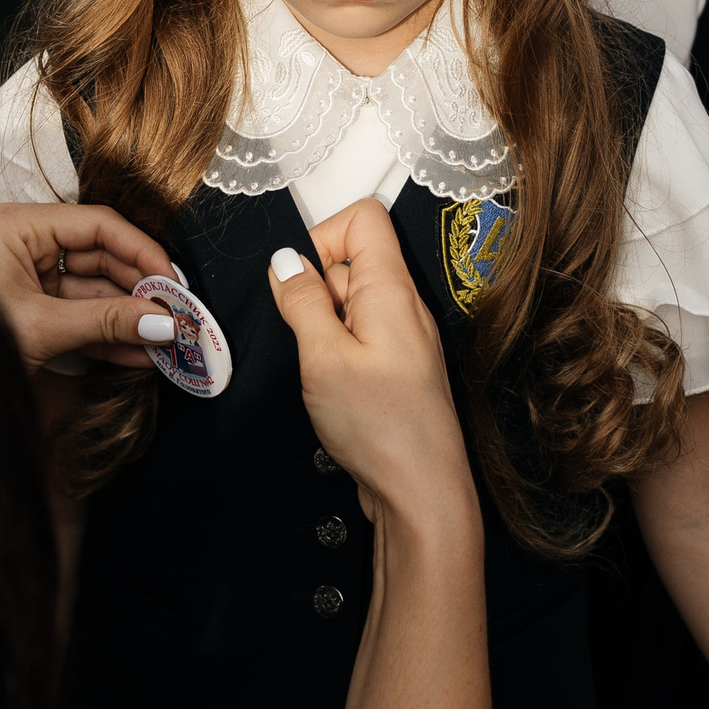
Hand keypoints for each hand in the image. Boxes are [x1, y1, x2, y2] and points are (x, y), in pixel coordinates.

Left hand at [0, 202, 179, 373]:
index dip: (141, 251)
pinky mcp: (36, 309)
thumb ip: (105, 322)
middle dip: (140, 290)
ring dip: (130, 319)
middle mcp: (26, 244)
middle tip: (177, 315)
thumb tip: (161, 322)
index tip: (173, 282)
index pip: (96, 224)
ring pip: (96, 290)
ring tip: (166, 342)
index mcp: (18, 227)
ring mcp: (32, 277)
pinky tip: (140, 355)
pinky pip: (82, 315)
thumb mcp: (42, 328)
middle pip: (101, 256)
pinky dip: (109, 336)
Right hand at [267, 200, 475, 532]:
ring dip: (323, 325)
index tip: (299, 279)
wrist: (422, 491)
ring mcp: (402, 336)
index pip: (363, 217)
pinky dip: (336, 349)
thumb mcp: (322, 357)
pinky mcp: (397, 366)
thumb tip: (285, 260)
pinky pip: (359, 334)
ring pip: (351, 301)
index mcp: (391, 289)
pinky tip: (334, 384)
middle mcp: (403, 306)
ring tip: (322, 368)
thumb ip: (302, 302)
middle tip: (310, 337)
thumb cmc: (383, 428)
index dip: (322, 234)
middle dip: (315, 289)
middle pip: (352, 259)